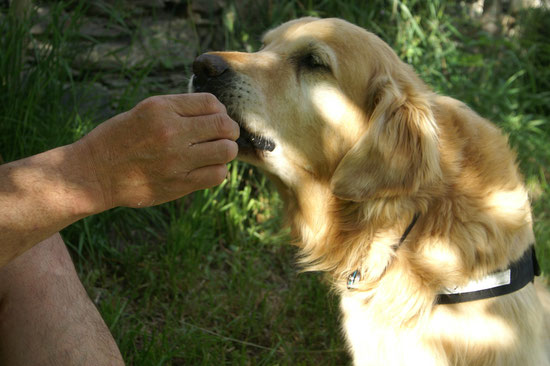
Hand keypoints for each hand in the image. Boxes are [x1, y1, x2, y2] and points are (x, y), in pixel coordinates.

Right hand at [76, 93, 238, 208]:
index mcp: (161, 108)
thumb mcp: (145, 111)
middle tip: (224, 135)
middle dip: (229, 130)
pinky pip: (217, 175)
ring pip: (226, 151)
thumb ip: (179, 110)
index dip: (219, 110)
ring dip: (226, 150)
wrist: (94, 173)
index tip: (215, 118)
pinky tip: (206, 168)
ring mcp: (176, 159)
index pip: (211, 103)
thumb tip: (217, 112)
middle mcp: (171, 132)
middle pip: (223, 126)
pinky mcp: (179, 183)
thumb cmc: (120, 139)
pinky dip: (217, 170)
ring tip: (217, 152)